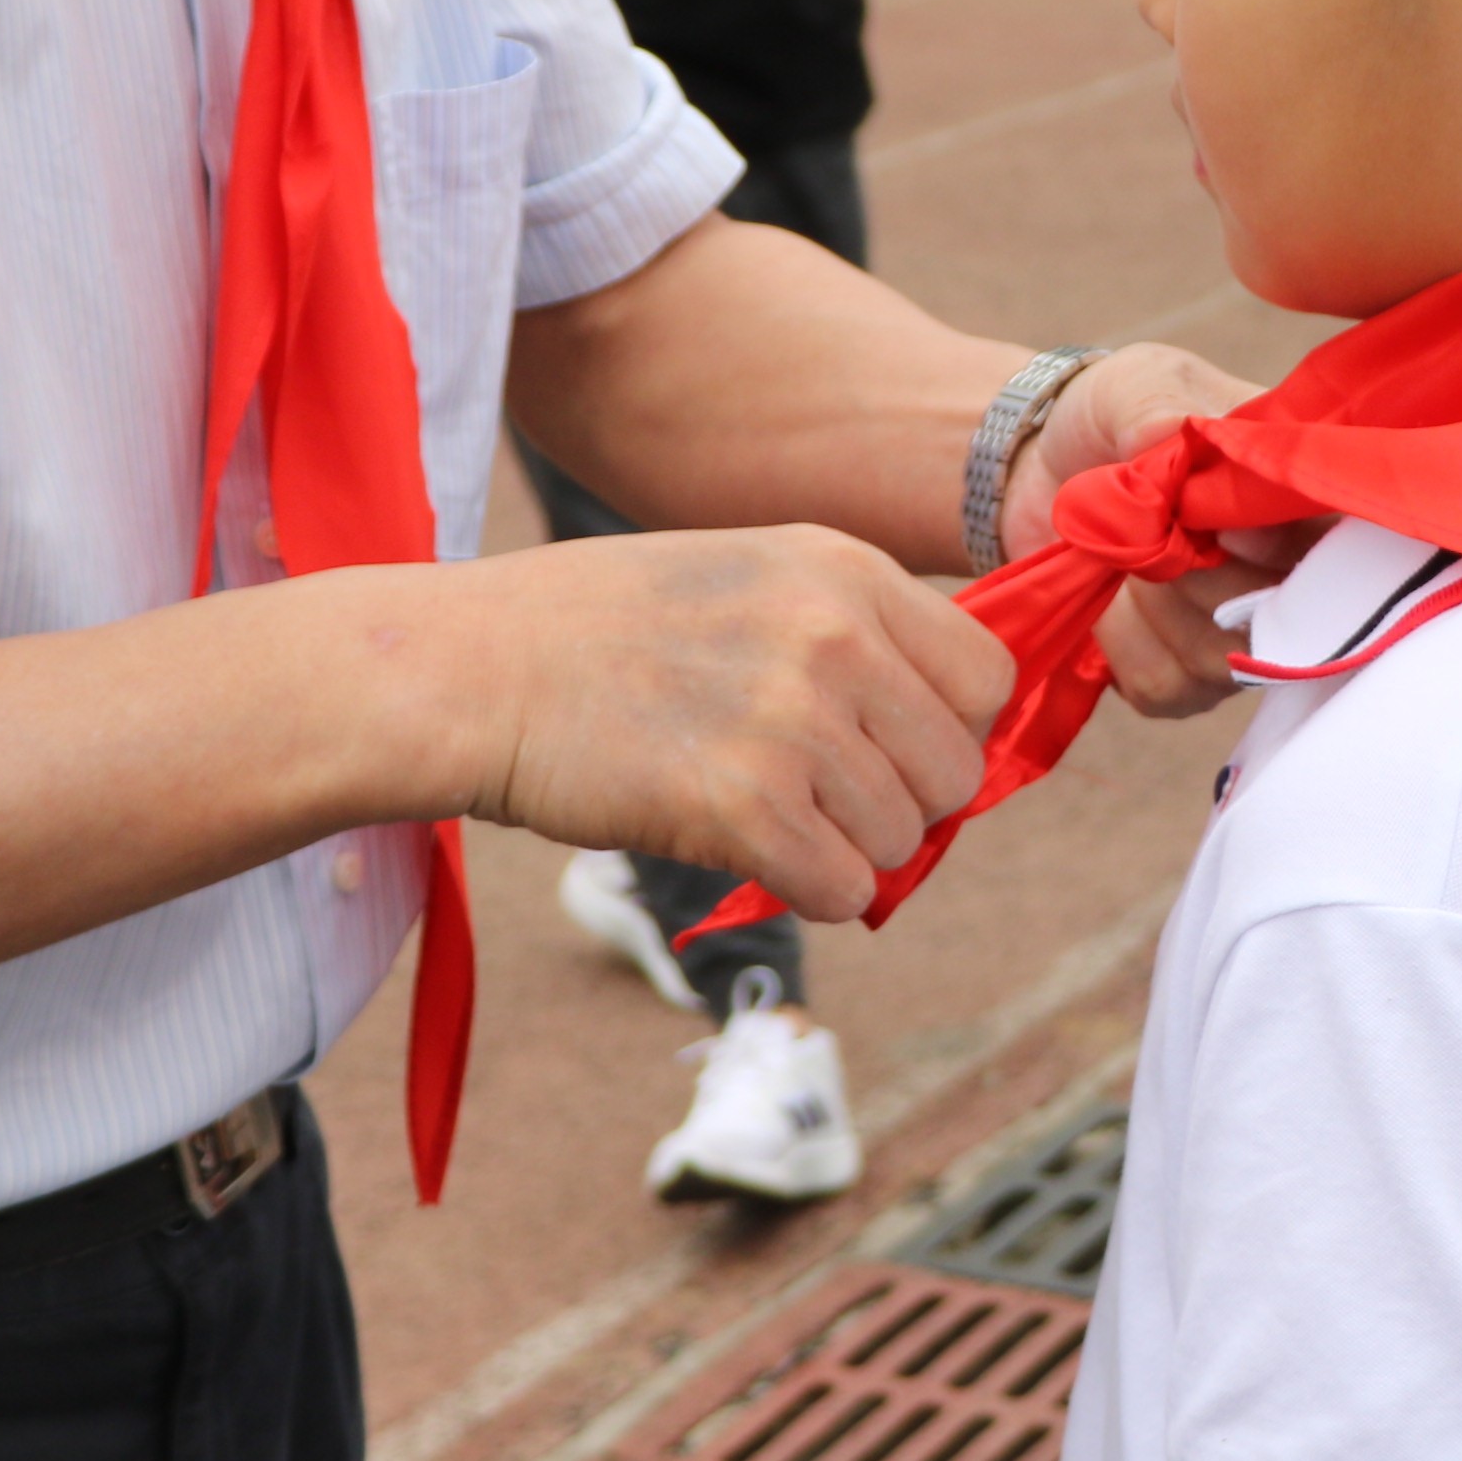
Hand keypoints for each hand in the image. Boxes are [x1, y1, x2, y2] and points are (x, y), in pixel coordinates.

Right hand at [469, 524, 1021, 919]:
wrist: (473, 671)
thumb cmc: (599, 633)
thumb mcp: (747, 577)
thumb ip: (849, 632)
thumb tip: (947, 735)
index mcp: (845, 568)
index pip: (988, 677)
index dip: (948, 730)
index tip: (890, 750)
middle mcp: (835, 635)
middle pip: (956, 770)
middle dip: (901, 803)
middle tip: (819, 799)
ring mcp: (794, 720)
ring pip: (902, 840)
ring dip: (844, 850)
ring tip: (763, 815)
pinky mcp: (746, 808)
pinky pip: (844, 890)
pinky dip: (806, 892)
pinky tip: (746, 852)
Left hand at [1012, 342, 1274, 720]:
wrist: (1039, 468)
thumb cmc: (1111, 416)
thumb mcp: (1135, 386)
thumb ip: (1161, 411)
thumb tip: (1179, 438)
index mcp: (1304, 493)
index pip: (1343, 538)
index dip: (1278, 543)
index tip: (1213, 522)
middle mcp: (1297, 571)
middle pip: (1290, 615)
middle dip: (1204, 573)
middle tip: (1156, 528)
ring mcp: (1249, 631)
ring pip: (1226, 655)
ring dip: (1158, 605)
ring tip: (1127, 552)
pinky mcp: (1194, 679)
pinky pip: (1171, 684)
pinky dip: (1126, 642)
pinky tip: (1113, 599)